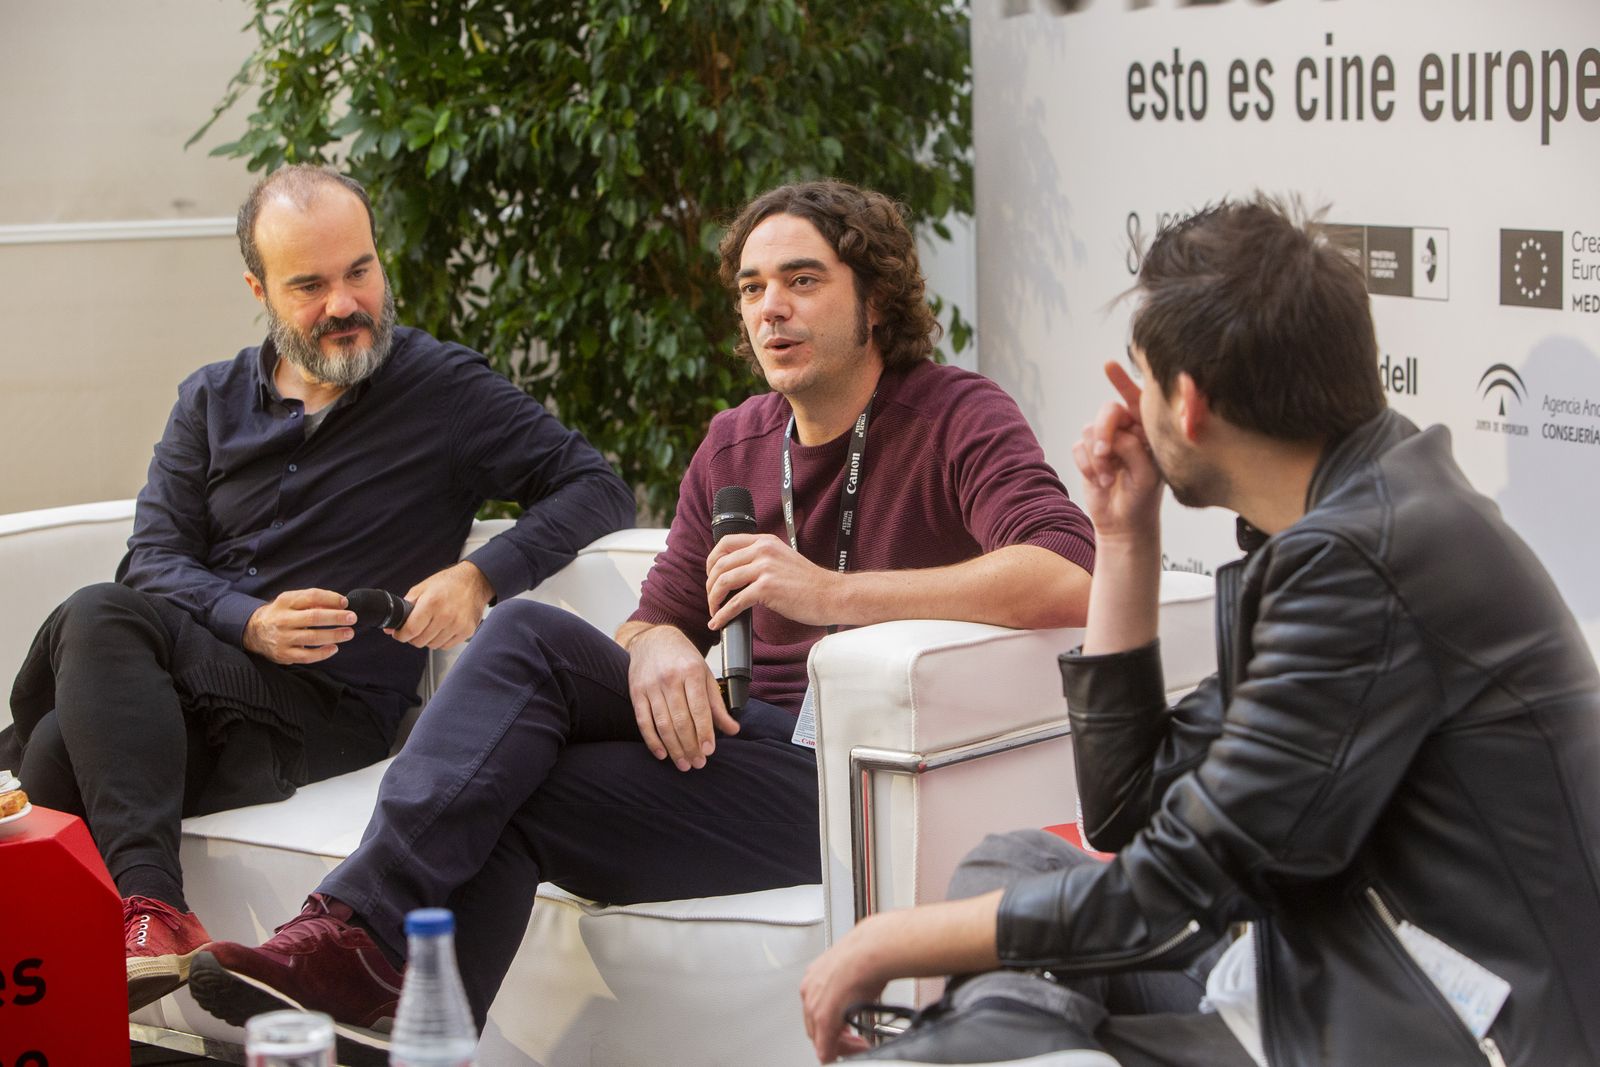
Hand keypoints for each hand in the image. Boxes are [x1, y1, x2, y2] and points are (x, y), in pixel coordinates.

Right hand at [244, 589, 355, 663]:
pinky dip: (323, 653)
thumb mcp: (291, 601)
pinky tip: (334, 648)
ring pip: (312, 637)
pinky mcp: (283, 654)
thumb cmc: (281, 614)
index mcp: (285, 602)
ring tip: (349, 633)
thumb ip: (312, 601)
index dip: (330, 598)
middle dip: (336, 617)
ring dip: (334, 635)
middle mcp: (282, 619)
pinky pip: (307, 656)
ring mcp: (282, 638)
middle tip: (352, 618)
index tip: (345, 602)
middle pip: (313, 617)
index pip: (311, 596)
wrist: (254, 632)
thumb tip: (340, 604)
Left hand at [392, 561, 493, 649]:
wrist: (475, 581)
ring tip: (431, 626)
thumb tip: (390, 627)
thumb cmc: (449, 583)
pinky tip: (442, 628)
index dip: (400, 635)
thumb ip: (405, 607)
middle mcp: (446, 615)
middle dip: (413, 637)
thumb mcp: (422, 588)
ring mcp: (458, 625)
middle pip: (420, 641)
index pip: (410, 630)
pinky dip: (440, 640)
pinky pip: (446, 646)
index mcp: (432, 603)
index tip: (399, 634)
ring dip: (428, 639)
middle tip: (415, 628)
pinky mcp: (467, 631)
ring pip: (433, 645)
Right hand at [624, 623, 739, 770]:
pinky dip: (652, 741)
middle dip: (690, 746)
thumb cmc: (682, 658)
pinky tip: (662, 754)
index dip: (704, 733)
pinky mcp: (636, 693)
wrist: (653, 639)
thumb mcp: (705, 674)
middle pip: (680, 720)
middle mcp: (670, 679)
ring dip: (674, 748)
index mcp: (691, 672)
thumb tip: (733, 729)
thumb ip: (717, 704)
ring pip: (662, 724)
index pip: (699, 709)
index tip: (709, 751)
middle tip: (698, 764)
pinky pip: (643, 721)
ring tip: (684, 764)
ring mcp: (650, 686)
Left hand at [706, 533, 840, 631]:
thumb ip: (762, 559)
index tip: (711, 575)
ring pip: (723, 582)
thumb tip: (738, 573)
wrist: (831, 594)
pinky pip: (735, 602)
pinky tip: (720, 622)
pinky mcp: (766, 588)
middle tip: (712, 598)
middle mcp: (763, 550)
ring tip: (714, 612)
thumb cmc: (810, 583)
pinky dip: (723, 614)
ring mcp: (764, 568)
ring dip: (713, 600)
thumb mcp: (783, 559)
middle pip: (720, 564)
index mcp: (765, 541)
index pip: (726, 542)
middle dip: (710, 584)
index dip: (712, 560)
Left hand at [800, 917, 887, 1062]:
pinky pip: (824, 1048)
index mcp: (814, 977)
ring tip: (859, 1046)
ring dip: (840, 1045)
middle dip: (836, 1036)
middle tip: (854, 1040)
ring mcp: (814, 1006)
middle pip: (815, 1026)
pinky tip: (856, 1049)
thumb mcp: (852, 968)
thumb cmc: (867, 953)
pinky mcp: (824, 1020)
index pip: (816, 1009)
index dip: (833, 1020)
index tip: (846, 1027)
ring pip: (819, 1038)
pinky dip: (839, 1053)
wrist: (871, 949)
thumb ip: (848, 982)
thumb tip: (861, 987)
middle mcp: (809, 992)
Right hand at [1070, 360, 1164, 539]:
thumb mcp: (1148, 472)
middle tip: (1104, 453)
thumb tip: (1110, 437)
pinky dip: (1087, 466)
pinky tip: (1100, 481)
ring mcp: (1106, 440)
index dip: (1122, 381)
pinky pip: (1078, 447)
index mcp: (1148, 430)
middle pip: (1108, 411)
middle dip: (1104, 431)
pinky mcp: (1087, 453)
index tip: (1108, 366)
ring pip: (1090, 430)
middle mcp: (1127, 430)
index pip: (1137, 400)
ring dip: (1097, 458)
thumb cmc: (1144, 497)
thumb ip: (1132, 447)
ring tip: (1109, 478)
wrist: (1124, 523)